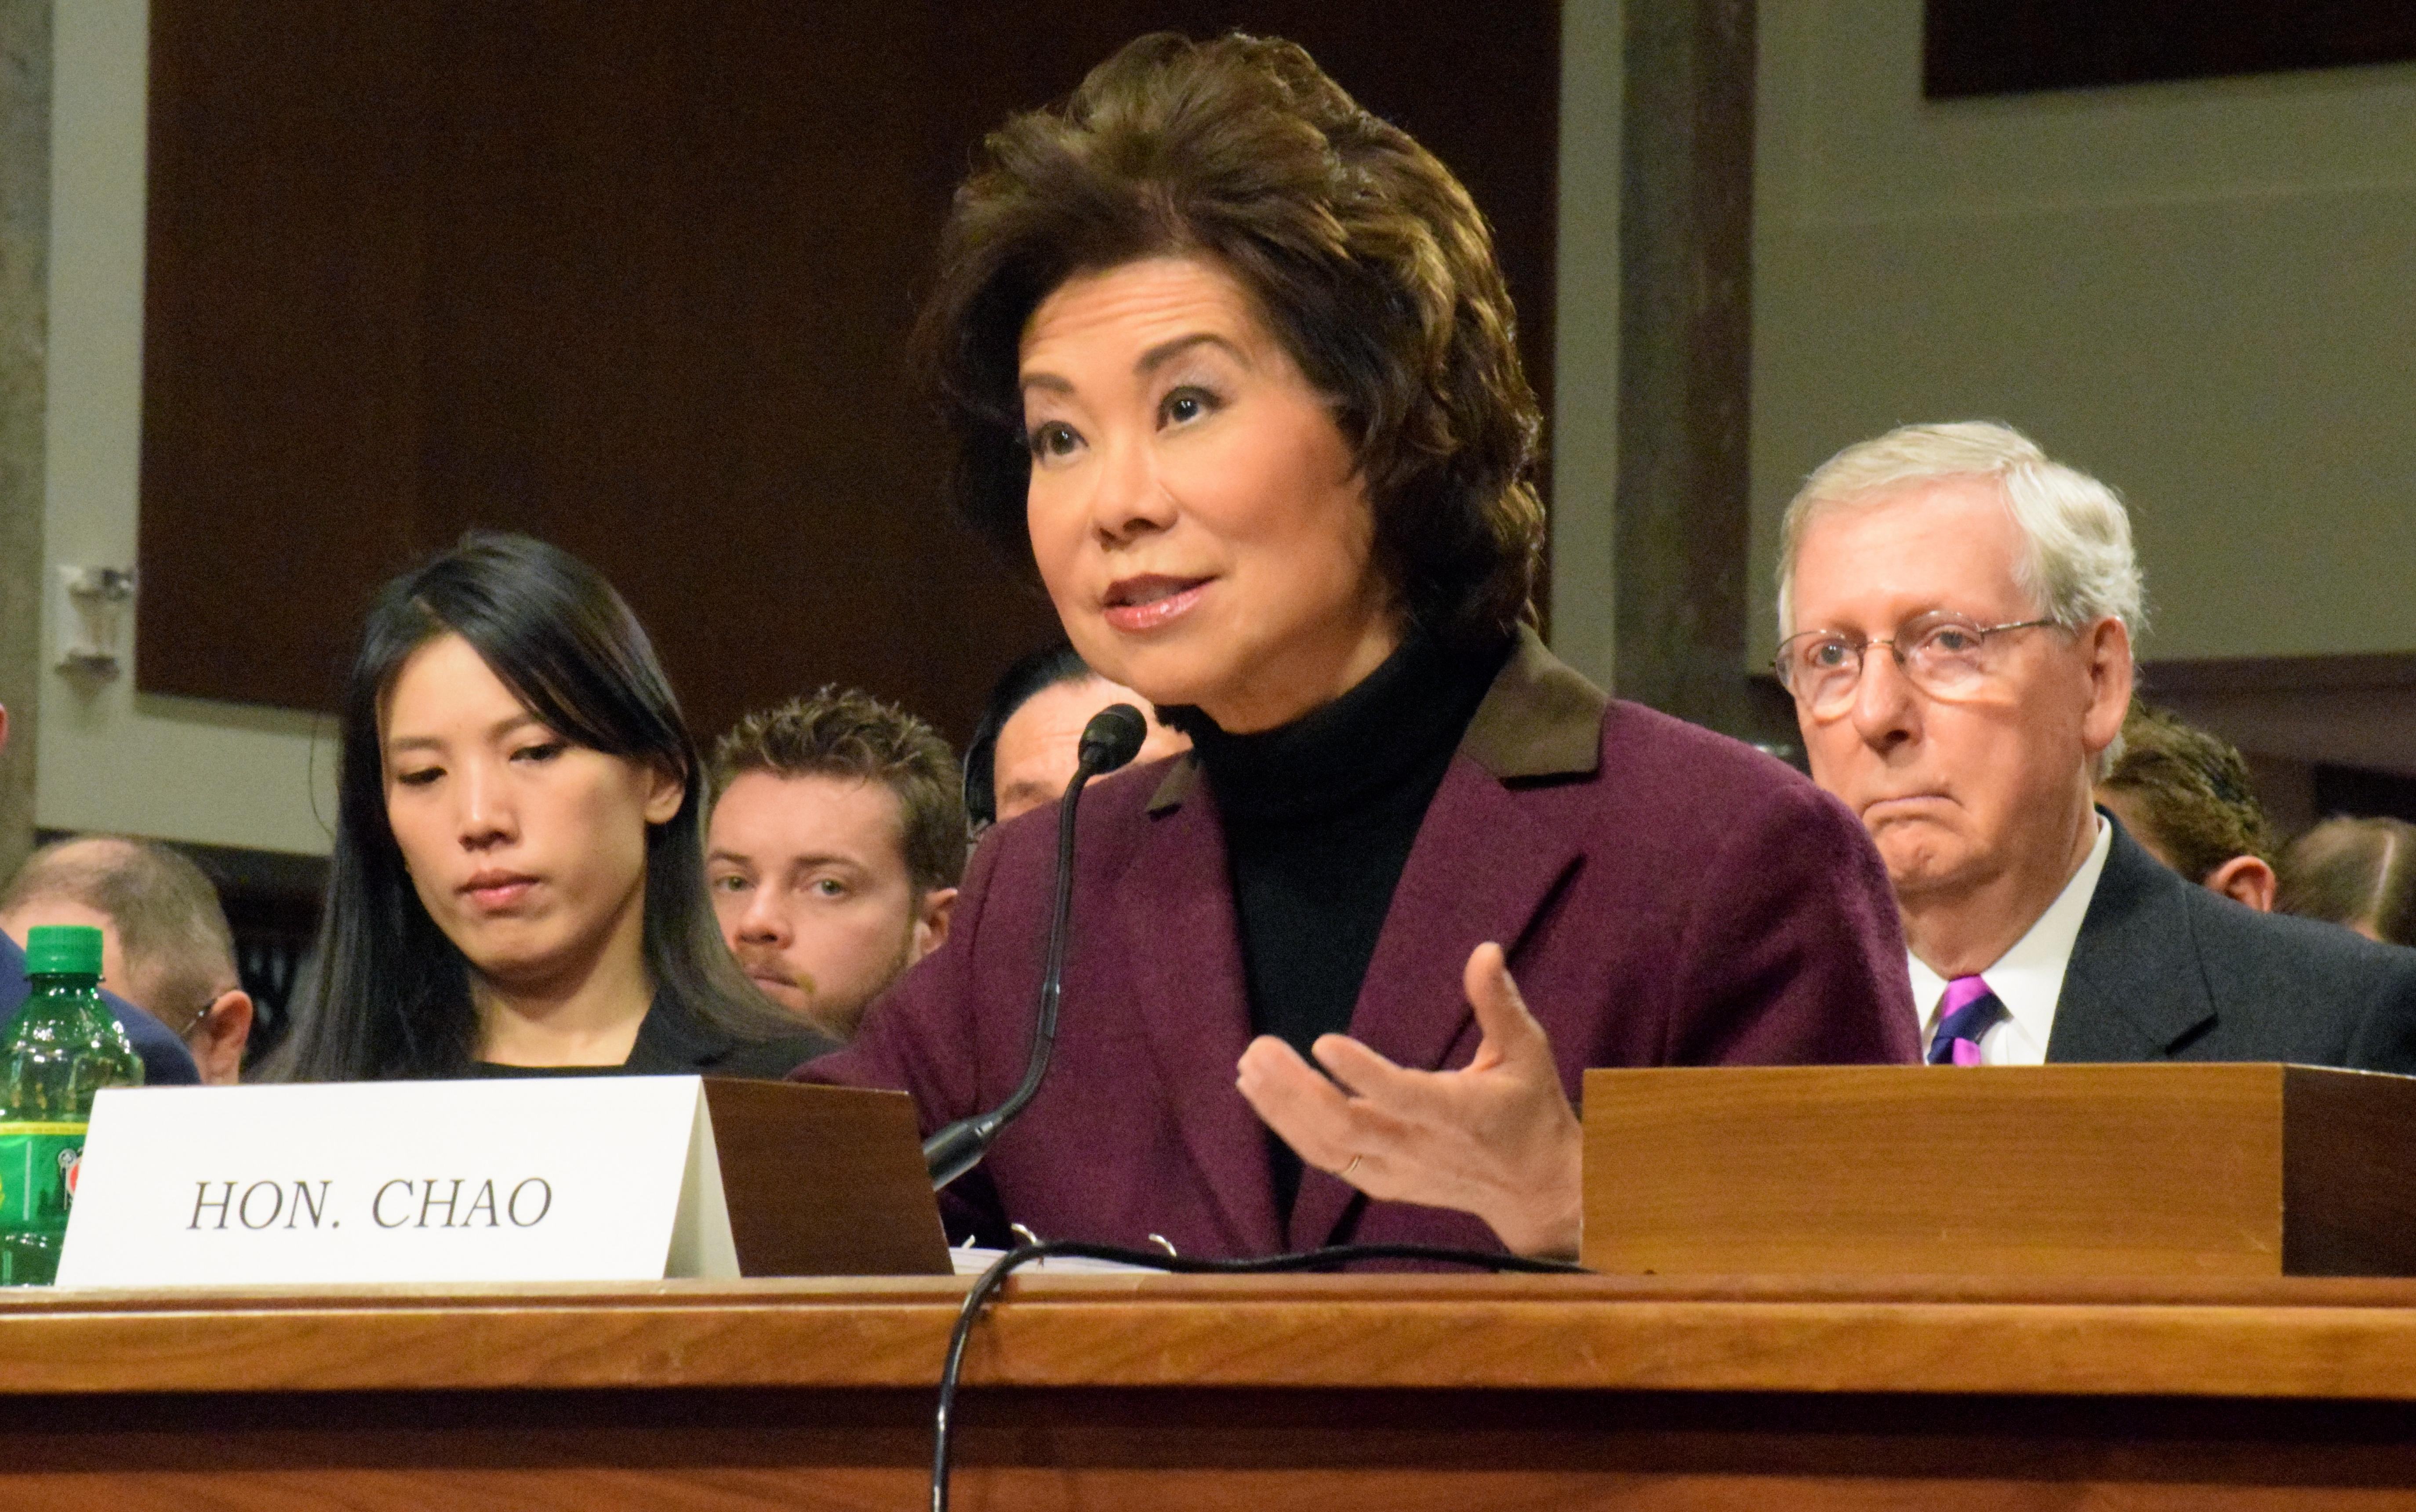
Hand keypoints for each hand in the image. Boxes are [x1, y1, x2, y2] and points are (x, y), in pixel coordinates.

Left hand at [1234, 942, 1582, 1258]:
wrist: (1534, 1189)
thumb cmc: (1529, 1109)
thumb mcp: (1527, 1052)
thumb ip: (1499, 1003)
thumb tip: (1485, 949)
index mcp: (1460, 1114)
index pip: (1404, 1096)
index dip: (1363, 1073)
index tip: (1323, 1042)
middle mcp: (1421, 1148)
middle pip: (1347, 1127)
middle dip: (1297, 1090)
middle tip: (1260, 1049)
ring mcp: (1397, 1171)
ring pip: (1326, 1147)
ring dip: (1281, 1108)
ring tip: (1249, 1067)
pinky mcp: (1381, 1182)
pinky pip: (1326, 1158)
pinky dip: (1290, 1127)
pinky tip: (1263, 1094)